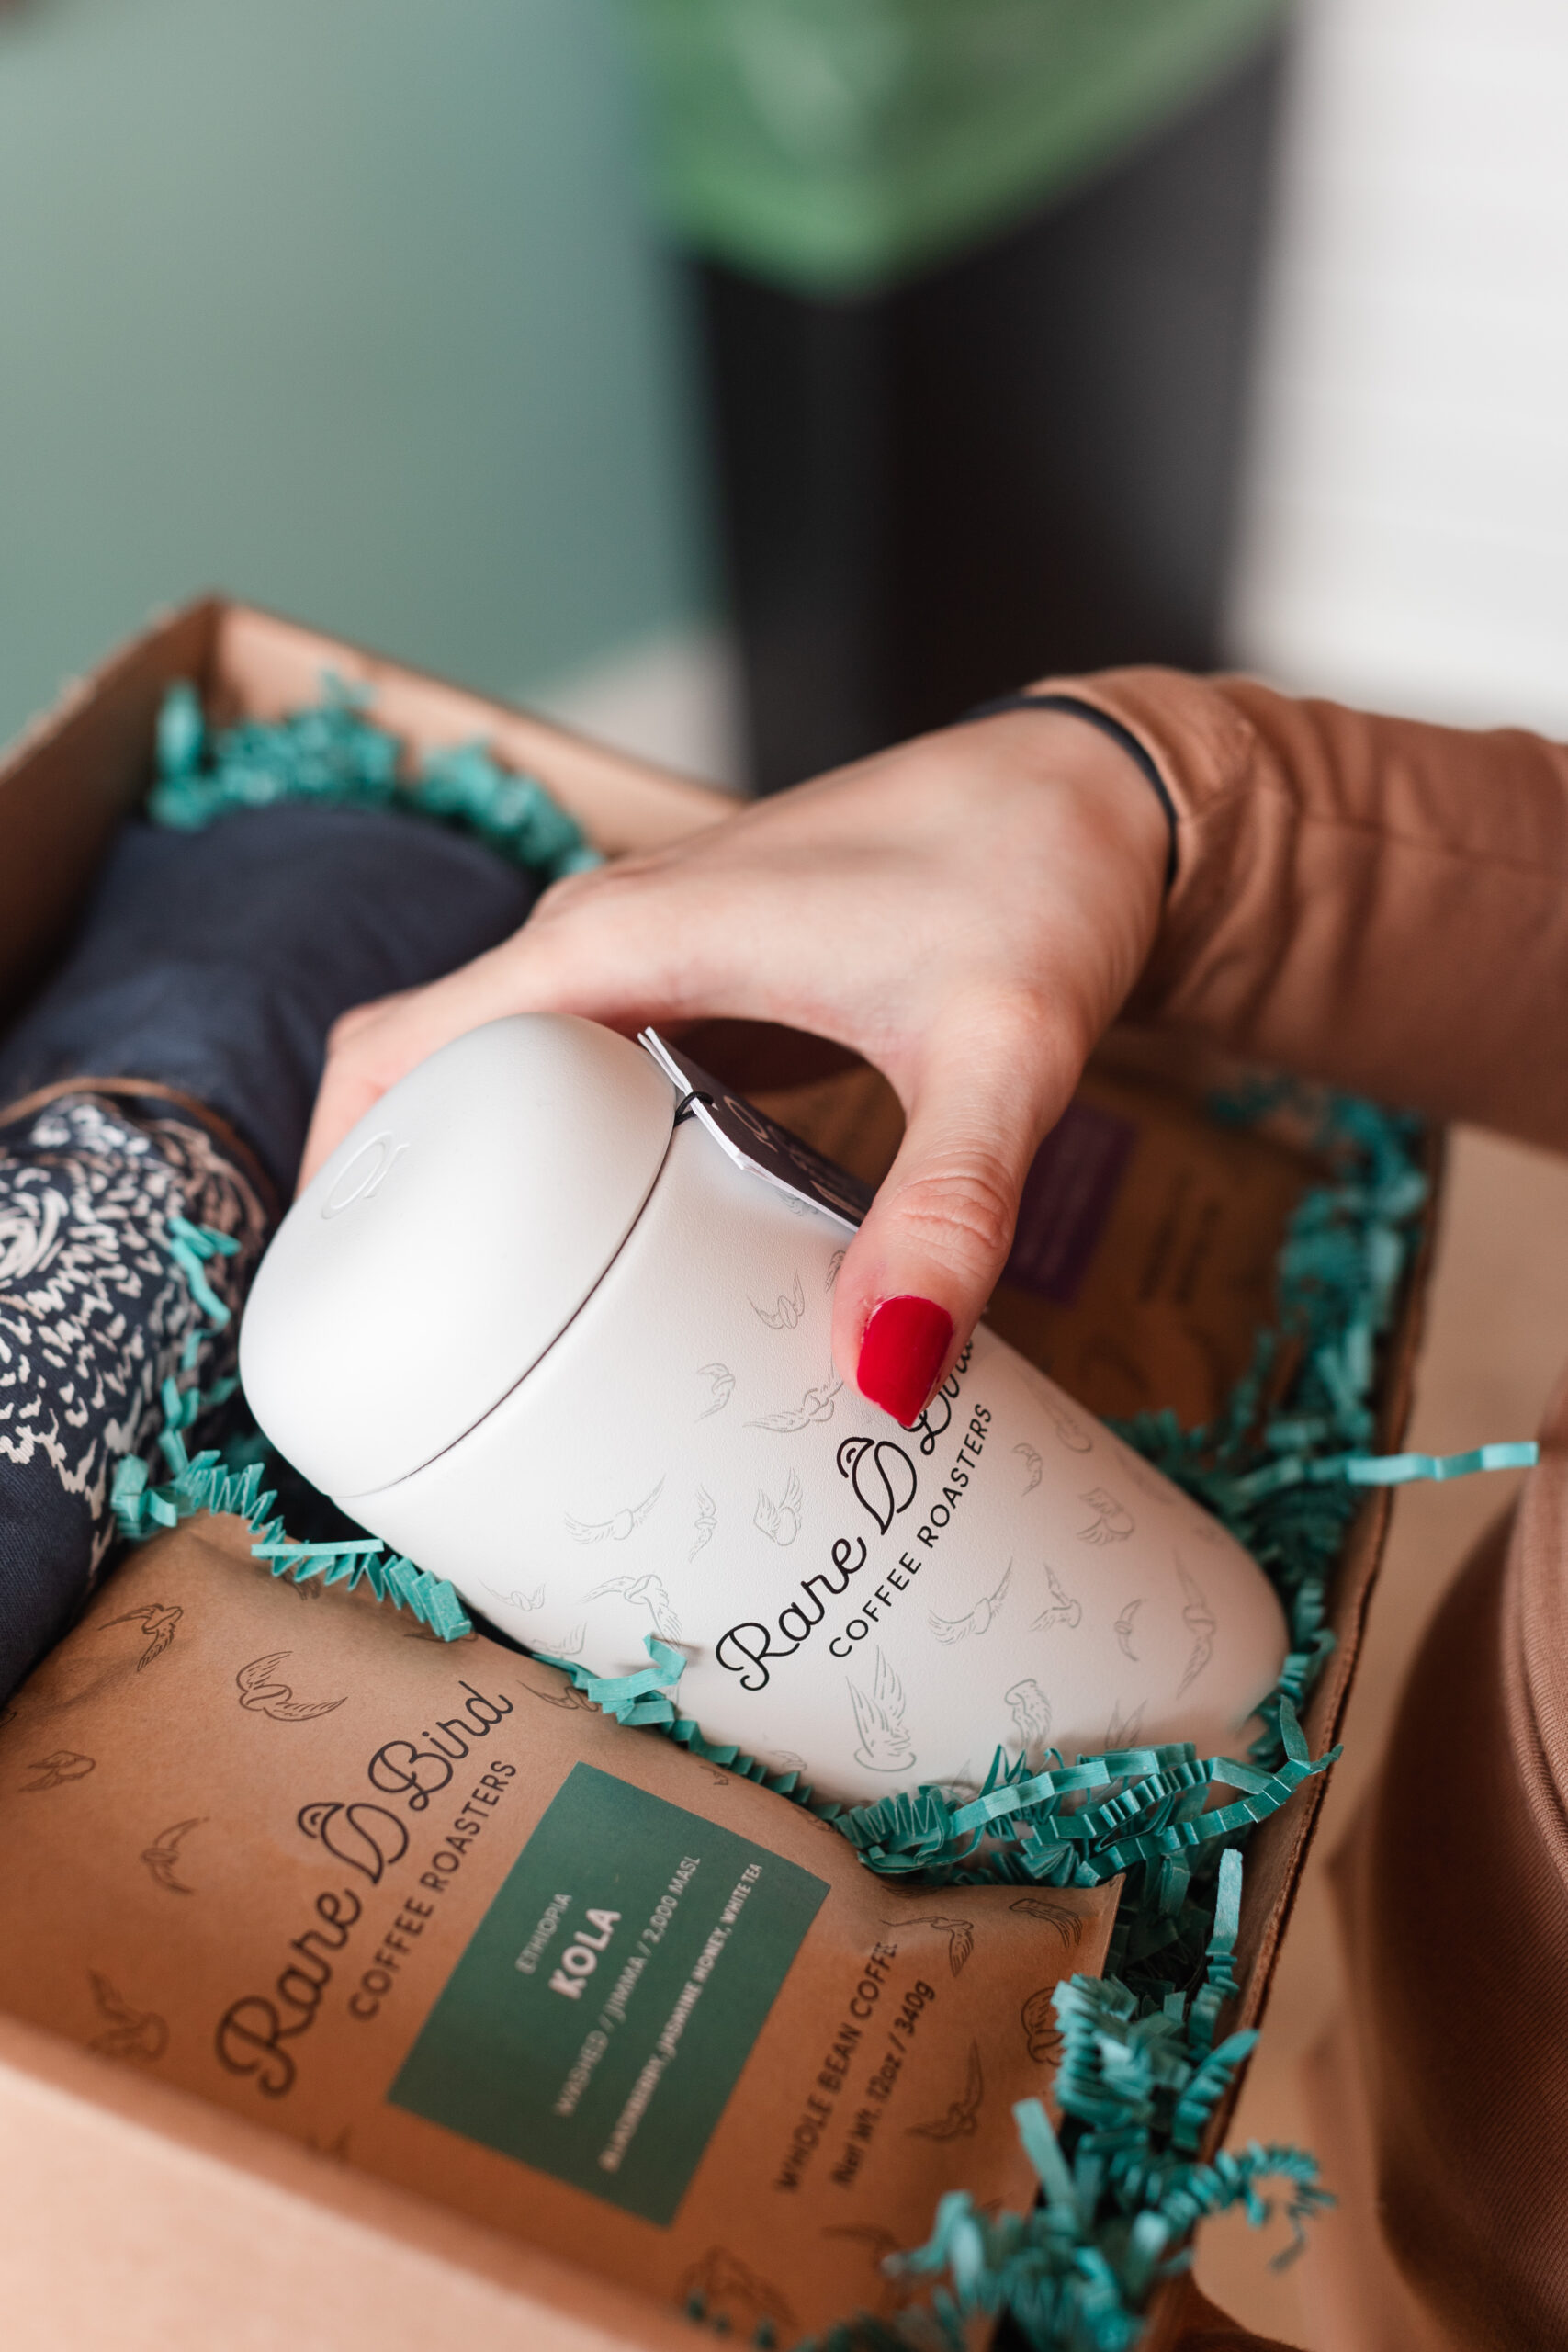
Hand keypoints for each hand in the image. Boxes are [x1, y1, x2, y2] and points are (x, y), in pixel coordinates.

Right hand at [301, 708, 1170, 1423]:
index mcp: (627, 937)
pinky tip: (602, 1258)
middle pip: (424, 1074)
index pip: (401, 1048)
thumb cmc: (1042, 886)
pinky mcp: (694, 980)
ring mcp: (646, 954)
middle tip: (429, 1378)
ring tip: (491, 1345)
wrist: (1100, 797)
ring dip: (470, 1190)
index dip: (338, 1179)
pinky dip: (549, 1160)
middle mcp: (607, 935)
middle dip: (395, 1215)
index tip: (339, 1319)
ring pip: (494, 1075)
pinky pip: (568, 1073)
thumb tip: (881, 1373)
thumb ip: (947, 1211)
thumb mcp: (1001, 1056)